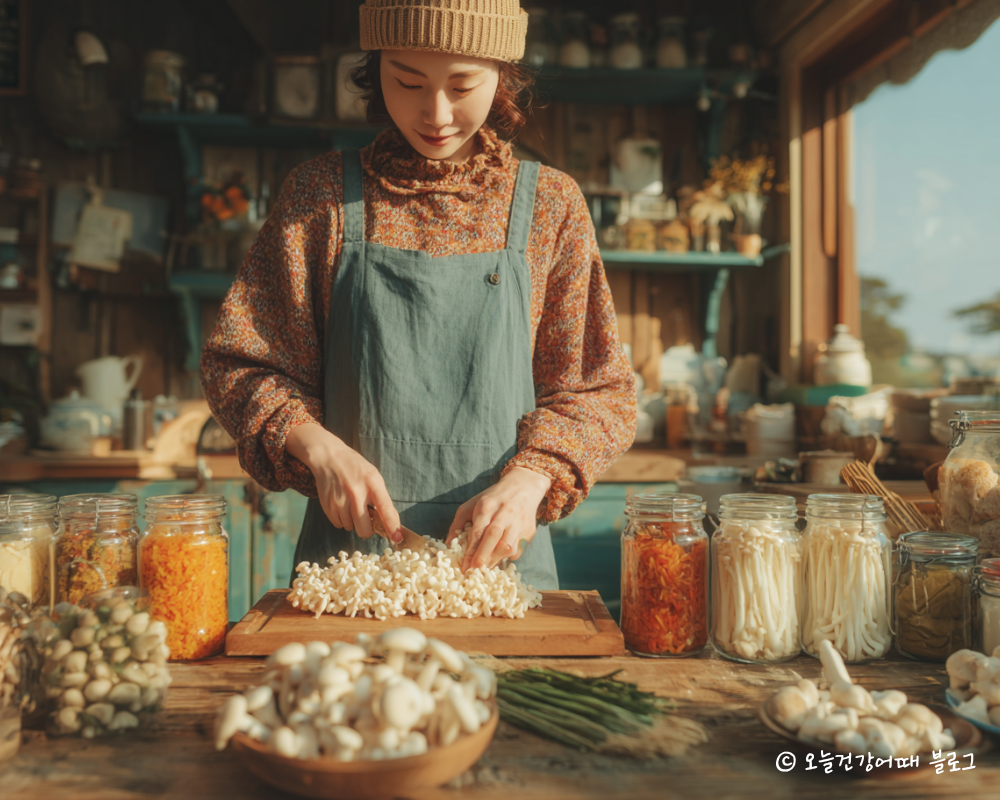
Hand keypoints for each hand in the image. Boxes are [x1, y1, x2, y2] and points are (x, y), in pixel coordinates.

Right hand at [285, 423, 400, 541]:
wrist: (329, 457)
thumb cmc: (355, 468)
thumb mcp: (374, 476)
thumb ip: (381, 498)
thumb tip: (390, 524)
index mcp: (372, 483)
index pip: (385, 510)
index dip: (392, 527)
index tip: (397, 538)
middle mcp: (356, 493)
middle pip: (364, 529)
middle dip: (367, 530)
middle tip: (366, 519)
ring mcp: (340, 501)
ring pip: (350, 528)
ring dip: (353, 522)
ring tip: (351, 504)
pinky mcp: (327, 506)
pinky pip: (338, 525)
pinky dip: (342, 519)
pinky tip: (342, 505)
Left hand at [446, 467, 551, 570]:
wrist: (523, 487)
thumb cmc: (493, 499)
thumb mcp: (471, 505)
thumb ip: (458, 524)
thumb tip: (449, 545)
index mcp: (487, 506)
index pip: (478, 531)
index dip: (471, 551)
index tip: (464, 567)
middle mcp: (504, 513)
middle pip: (494, 537)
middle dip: (483, 556)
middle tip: (474, 572)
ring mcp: (519, 522)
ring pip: (508, 546)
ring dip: (495, 560)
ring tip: (484, 567)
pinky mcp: (529, 531)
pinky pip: (517, 550)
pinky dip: (507, 557)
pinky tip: (498, 555)